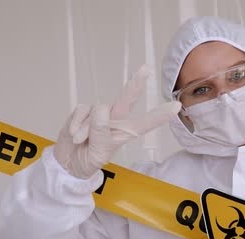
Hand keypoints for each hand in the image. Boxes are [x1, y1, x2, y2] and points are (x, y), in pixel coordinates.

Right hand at [54, 65, 180, 177]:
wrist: (67, 162)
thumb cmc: (88, 160)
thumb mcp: (97, 154)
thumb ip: (100, 134)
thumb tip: (100, 110)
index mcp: (126, 133)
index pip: (145, 123)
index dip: (160, 115)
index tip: (176, 106)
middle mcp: (116, 120)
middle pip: (127, 100)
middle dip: (136, 85)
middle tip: (146, 69)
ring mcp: (100, 114)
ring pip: (98, 110)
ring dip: (88, 128)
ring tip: (82, 141)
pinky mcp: (84, 111)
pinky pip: (82, 111)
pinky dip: (76, 123)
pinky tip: (74, 134)